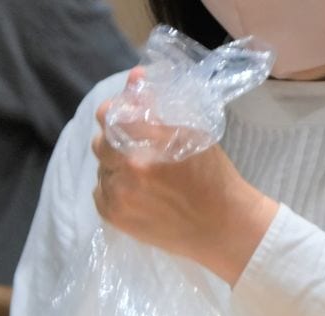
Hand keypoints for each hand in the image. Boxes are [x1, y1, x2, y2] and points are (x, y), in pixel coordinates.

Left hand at [91, 78, 278, 284]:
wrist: (225, 228)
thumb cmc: (213, 178)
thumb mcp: (191, 133)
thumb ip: (156, 106)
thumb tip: (134, 77)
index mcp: (149, 143)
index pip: (109, 116)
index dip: (114, 113)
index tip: (124, 118)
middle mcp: (130, 170)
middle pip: (100, 144)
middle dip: (114, 144)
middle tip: (137, 153)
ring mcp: (121, 197)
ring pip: (101, 170)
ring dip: (115, 169)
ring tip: (141, 178)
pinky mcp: (118, 219)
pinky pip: (100, 195)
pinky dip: (113, 191)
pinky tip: (135, 194)